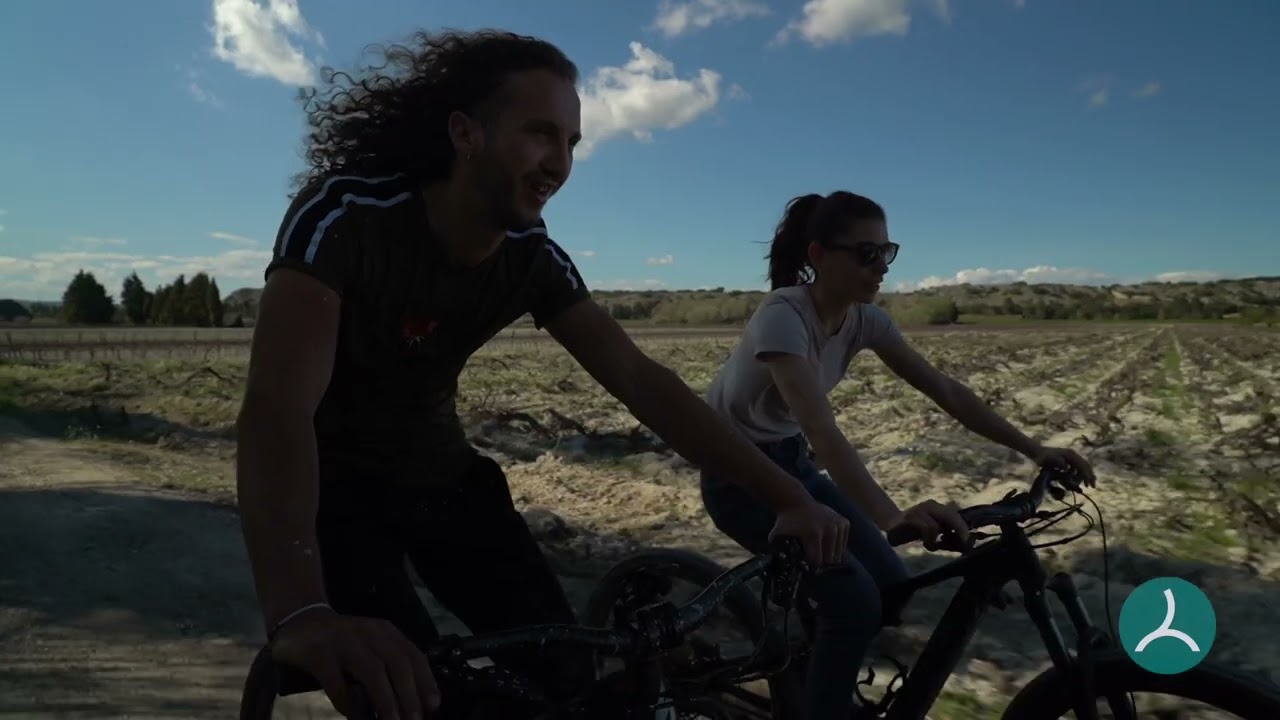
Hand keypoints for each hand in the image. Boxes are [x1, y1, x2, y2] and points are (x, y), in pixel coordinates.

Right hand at [270, 606, 440, 718]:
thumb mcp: (370, 646)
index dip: (426, 682)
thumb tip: (411, 704)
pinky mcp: (318, 653)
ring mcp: (343, 641)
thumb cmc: (342, 642)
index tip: (434, 706)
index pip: (413, 656)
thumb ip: (388, 667)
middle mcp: (368, 633)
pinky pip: (336, 680)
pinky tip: (353, 716)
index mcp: (385, 632)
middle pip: (397, 664)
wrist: (300, 621)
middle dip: (409, 696)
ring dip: (385, 701)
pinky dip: (347, 701)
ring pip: (372, 671)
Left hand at [769, 498, 849, 566]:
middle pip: (830, 558)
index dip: (811, 565)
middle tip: (813, 555)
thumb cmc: (787, 522)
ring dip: (829, 553)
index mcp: (814, 533)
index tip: (806, 563)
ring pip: (838, 553)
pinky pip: (843, 543)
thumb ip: (779, 552)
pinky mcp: (844, 522)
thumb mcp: (778, 537)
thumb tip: (782, 569)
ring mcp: (838, 524)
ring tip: (819, 547)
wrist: (796, 502)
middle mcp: (829, 528)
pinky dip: (836, 545)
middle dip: (821, 560)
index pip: (817, 560)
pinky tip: (826, 540)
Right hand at [886, 499, 968, 551]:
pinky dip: (929, 539)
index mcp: (937, 507)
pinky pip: (925, 528)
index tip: (968, 542)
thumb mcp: (933, 531)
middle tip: (963, 544)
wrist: (889, 523)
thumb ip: (947, 535)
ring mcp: (918, 510)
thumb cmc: (914, 530)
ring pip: (937, 525)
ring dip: (936, 540)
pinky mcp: (909, 517)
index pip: (956, 515)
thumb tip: (965, 545)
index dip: (964, 528)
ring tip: (932, 546)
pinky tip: (926, 544)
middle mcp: (929, 505)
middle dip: (960, 530)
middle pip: (951, 516)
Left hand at [1030, 444, 1095, 486]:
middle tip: (1092, 486)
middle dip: (1090, 476)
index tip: (1089, 484)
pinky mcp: (1068, 459)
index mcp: (1070, 455)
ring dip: (1084, 476)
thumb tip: (1067, 467)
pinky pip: (1077, 467)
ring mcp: (1071, 456)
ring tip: (1086, 484)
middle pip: (1086, 465)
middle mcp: (1073, 454)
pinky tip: (1077, 480)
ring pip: (1082, 467)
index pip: (1082, 466)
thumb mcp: (1050, 460)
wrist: (1037, 452)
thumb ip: (1058, 462)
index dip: (1086, 475)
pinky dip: (1079, 474)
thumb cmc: (1043, 457)